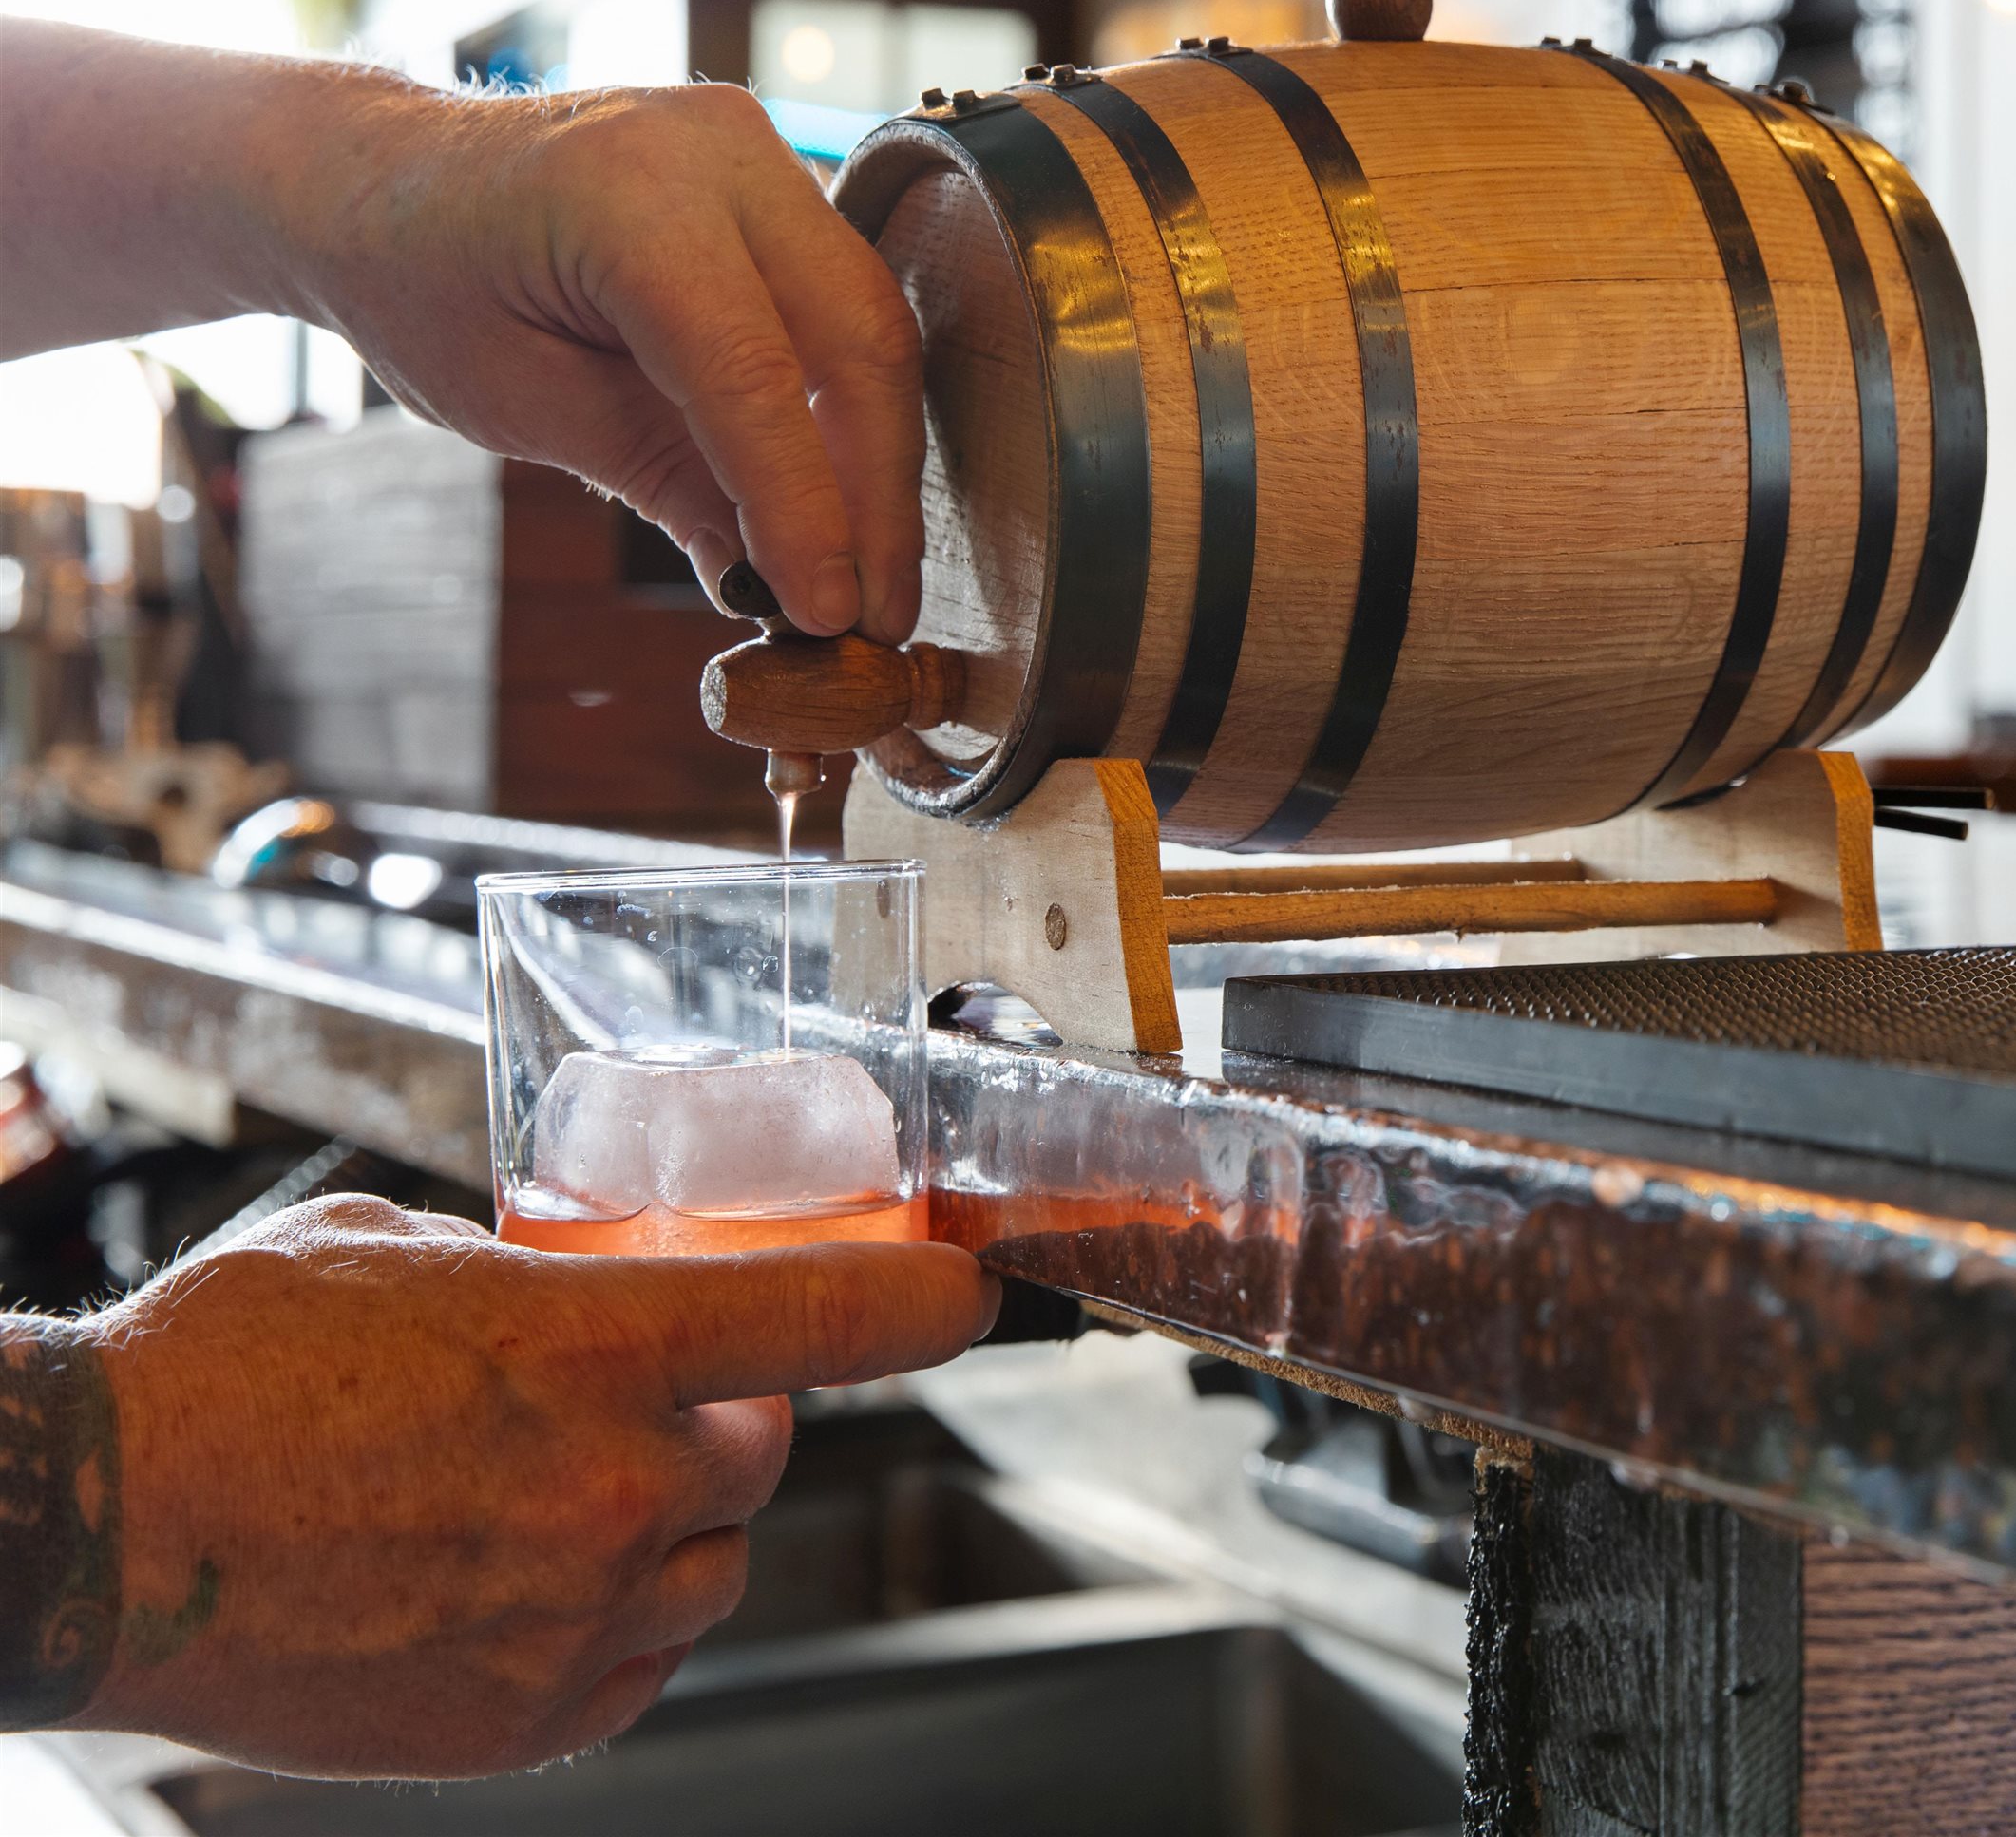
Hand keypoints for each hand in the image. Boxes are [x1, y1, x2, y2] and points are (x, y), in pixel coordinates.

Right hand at [68, 1194, 994, 1778]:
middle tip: (643, 1403)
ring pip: (715, 1565)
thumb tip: (583, 1296)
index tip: (967, 1297)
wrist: (88, 1533)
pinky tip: (532, 1580)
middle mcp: (610, 1489)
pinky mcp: (521, 1719)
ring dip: (674, 1524)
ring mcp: (574, 1616)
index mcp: (593, 1350)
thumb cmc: (220, 1376)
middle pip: (764, 1456)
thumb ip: (526, 1279)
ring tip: (559, 1495)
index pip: (827, 1321)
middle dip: (724, 1418)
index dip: (921, 1303)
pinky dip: (617, 1620)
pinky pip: (641, 1662)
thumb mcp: (392, 1255)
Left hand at [295, 79, 926, 639]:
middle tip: (881, 614)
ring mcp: (759, 152)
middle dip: (879, 496)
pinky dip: (853, 409)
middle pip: (858, 341)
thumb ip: (663, 482)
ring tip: (871, 576)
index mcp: (627, 194)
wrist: (378, 173)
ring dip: (881, 462)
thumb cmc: (416, 278)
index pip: (754, 375)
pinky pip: (847, 306)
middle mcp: (717, 151)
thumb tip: (771, 583)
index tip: (832, 614)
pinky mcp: (779, 181)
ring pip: (875, 325)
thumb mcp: (522, 403)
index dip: (806, 509)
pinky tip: (845, 500)